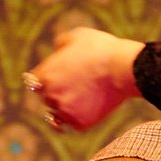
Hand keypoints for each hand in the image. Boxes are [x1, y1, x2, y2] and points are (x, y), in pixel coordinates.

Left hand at [26, 26, 144, 131]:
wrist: (126, 69)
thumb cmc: (104, 49)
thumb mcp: (79, 36)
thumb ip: (62, 44)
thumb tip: (58, 50)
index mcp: (44, 75)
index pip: (34, 81)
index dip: (48, 78)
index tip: (60, 77)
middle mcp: (49, 95)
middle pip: (47, 97)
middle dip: (59, 92)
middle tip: (77, 86)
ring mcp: (64, 111)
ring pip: (58, 114)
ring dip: (67, 108)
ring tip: (84, 99)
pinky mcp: (80, 123)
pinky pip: (74, 125)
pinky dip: (81, 119)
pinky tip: (90, 109)